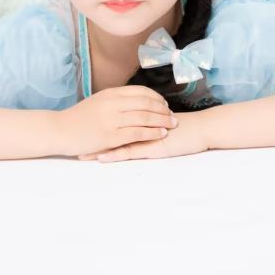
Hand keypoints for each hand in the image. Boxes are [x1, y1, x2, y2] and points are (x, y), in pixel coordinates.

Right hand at [58, 85, 178, 156]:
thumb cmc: (77, 118)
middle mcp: (113, 103)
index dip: (156, 97)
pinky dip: (152, 133)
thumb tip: (132, 100)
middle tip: (173, 115)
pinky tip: (161, 134)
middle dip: (163, 110)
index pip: (141, 92)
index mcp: (111, 94)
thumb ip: (114, 100)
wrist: (59, 130)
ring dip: (162, 121)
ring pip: (145, 118)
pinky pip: (138, 133)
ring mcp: (112, 119)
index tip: (164, 104)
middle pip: (147, 103)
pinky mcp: (111, 136)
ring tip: (172, 125)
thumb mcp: (97, 101)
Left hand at [78, 111, 207, 161]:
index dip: (95, 124)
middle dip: (91, 136)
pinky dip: (114, 154)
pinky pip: (130, 151)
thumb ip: (145, 122)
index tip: (78, 130)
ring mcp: (145, 136)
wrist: (201, 128)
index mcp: (140, 117)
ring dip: (98, 148)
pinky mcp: (152, 147)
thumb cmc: (183, 127)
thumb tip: (131, 121)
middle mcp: (139, 124)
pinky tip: (102, 158)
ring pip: (117, 141)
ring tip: (80, 154)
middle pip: (110, 129)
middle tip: (72, 142)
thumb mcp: (160, 123)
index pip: (113, 120)